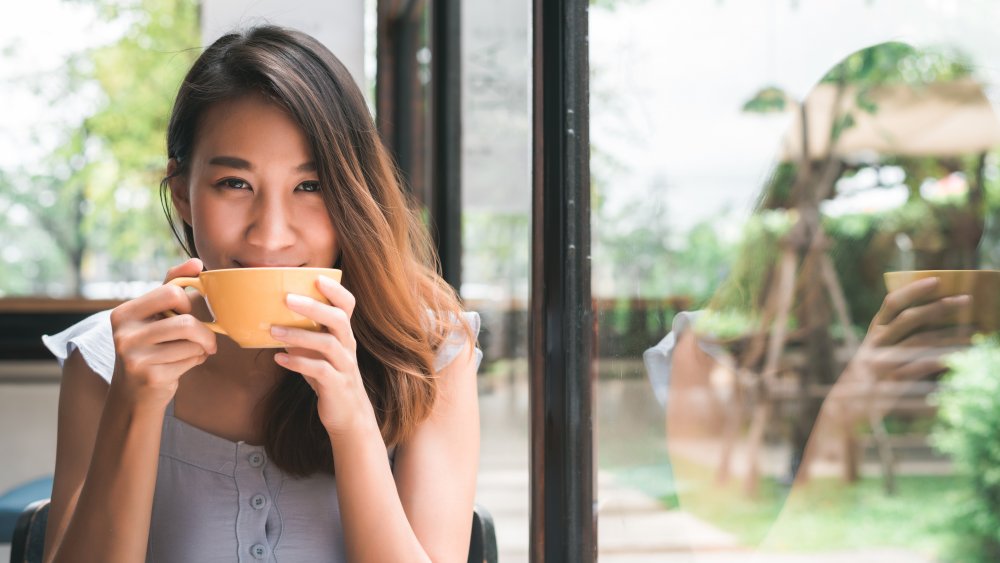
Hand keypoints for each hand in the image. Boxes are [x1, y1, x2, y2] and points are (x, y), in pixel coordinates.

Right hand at [109, 258, 217, 408]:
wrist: (133, 393)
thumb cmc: (150, 346)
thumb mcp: (154, 314)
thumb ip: (172, 285)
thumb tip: (197, 262)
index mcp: (124, 313)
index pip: (172, 293)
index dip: (189, 302)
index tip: (188, 312)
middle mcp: (124, 333)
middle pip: (186, 321)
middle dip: (204, 331)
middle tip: (205, 339)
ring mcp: (135, 357)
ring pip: (192, 343)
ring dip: (201, 348)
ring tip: (191, 352)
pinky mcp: (150, 376)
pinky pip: (191, 361)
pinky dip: (196, 361)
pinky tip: (183, 365)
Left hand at [269, 274, 376, 437]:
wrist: (348, 415)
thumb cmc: (329, 377)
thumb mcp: (319, 353)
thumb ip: (304, 335)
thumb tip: (271, 316)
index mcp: (344, 334)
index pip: (347, 305)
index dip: (335, 290)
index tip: (316, 278)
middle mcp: (348, 346)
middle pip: (338, 319)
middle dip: (314, 307)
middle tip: (287, 299)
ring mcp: (345, 366)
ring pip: (328, 344)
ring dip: (299, 336)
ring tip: (273, 331)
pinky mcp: (337, 385)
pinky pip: (320, 371)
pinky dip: (298, 363)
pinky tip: (279, 360)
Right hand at [832, 276, 972, 418]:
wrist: (845, 409)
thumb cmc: (870, 376)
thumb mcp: (878, 351)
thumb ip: (898, 335)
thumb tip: (934, 318)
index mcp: (874, 331)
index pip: (892, 303)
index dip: (913, 290)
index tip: (936, 280)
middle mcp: (876, 342)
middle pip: (910, 318)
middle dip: (939, 307)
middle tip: (966, 300)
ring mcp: (882, 361)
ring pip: (920, 341)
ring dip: (949, 335)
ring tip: (974, 332)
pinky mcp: (891, 381)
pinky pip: (921, 367)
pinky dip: (941, 360)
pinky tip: (959, 357)